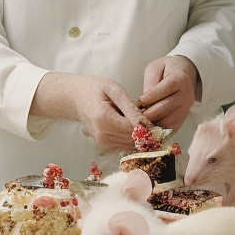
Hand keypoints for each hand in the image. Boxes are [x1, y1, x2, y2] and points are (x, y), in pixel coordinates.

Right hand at [31, 73, 147, 151]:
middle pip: (134, 139)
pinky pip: (125, 145)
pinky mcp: (104, 146)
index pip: (134, 129)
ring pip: (131, 145)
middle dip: (147, 132)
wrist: (75, 97)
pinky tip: (133, 126)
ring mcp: (102, 143)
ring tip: (145, 122)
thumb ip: (130, 107)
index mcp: (103, 119)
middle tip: (157, 121)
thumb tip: (146, 123)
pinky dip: (133, 138)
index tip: (159, 119)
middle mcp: (102, 135)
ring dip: (141, 136)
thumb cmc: (94, 88)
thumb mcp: (113, 90)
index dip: (149, 126)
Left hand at [136, 55, 199, 129]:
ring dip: (154, 123)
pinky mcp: (184, 116)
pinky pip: (172, 126)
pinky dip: (160, 129)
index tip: (139, 102)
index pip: (166, 89)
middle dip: (150, 113)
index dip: (152, 96)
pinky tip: (149, 127)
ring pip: (169, 119)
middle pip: (167, 107)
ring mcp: (187, 107)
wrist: (185, 73)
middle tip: (135, 116)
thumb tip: (145, 101)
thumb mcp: (155, 68)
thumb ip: (150, 82)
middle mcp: (187, 94)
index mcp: (180, 78)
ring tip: (140, 123)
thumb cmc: (166, 69)